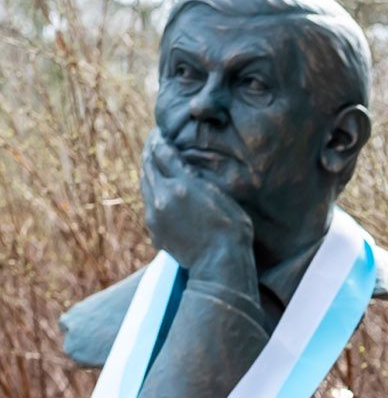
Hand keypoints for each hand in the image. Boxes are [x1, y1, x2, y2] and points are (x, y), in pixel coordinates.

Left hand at [140, 131, 255, 287]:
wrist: (220, 265)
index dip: (160, 140)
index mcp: (180, 185)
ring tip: (154, 163)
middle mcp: (162, 198)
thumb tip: (180, 163)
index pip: (162, 153)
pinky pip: (149, 204)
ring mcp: (155, 215)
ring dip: (148, 171)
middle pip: (148, 167)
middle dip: (149, 152)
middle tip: (153, 142)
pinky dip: (152, 192)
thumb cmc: (231, 230)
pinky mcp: (155, 230)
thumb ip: (196, 178)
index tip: (160, 132)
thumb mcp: (221, 197)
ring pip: (145, 185)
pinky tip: (162, 191)